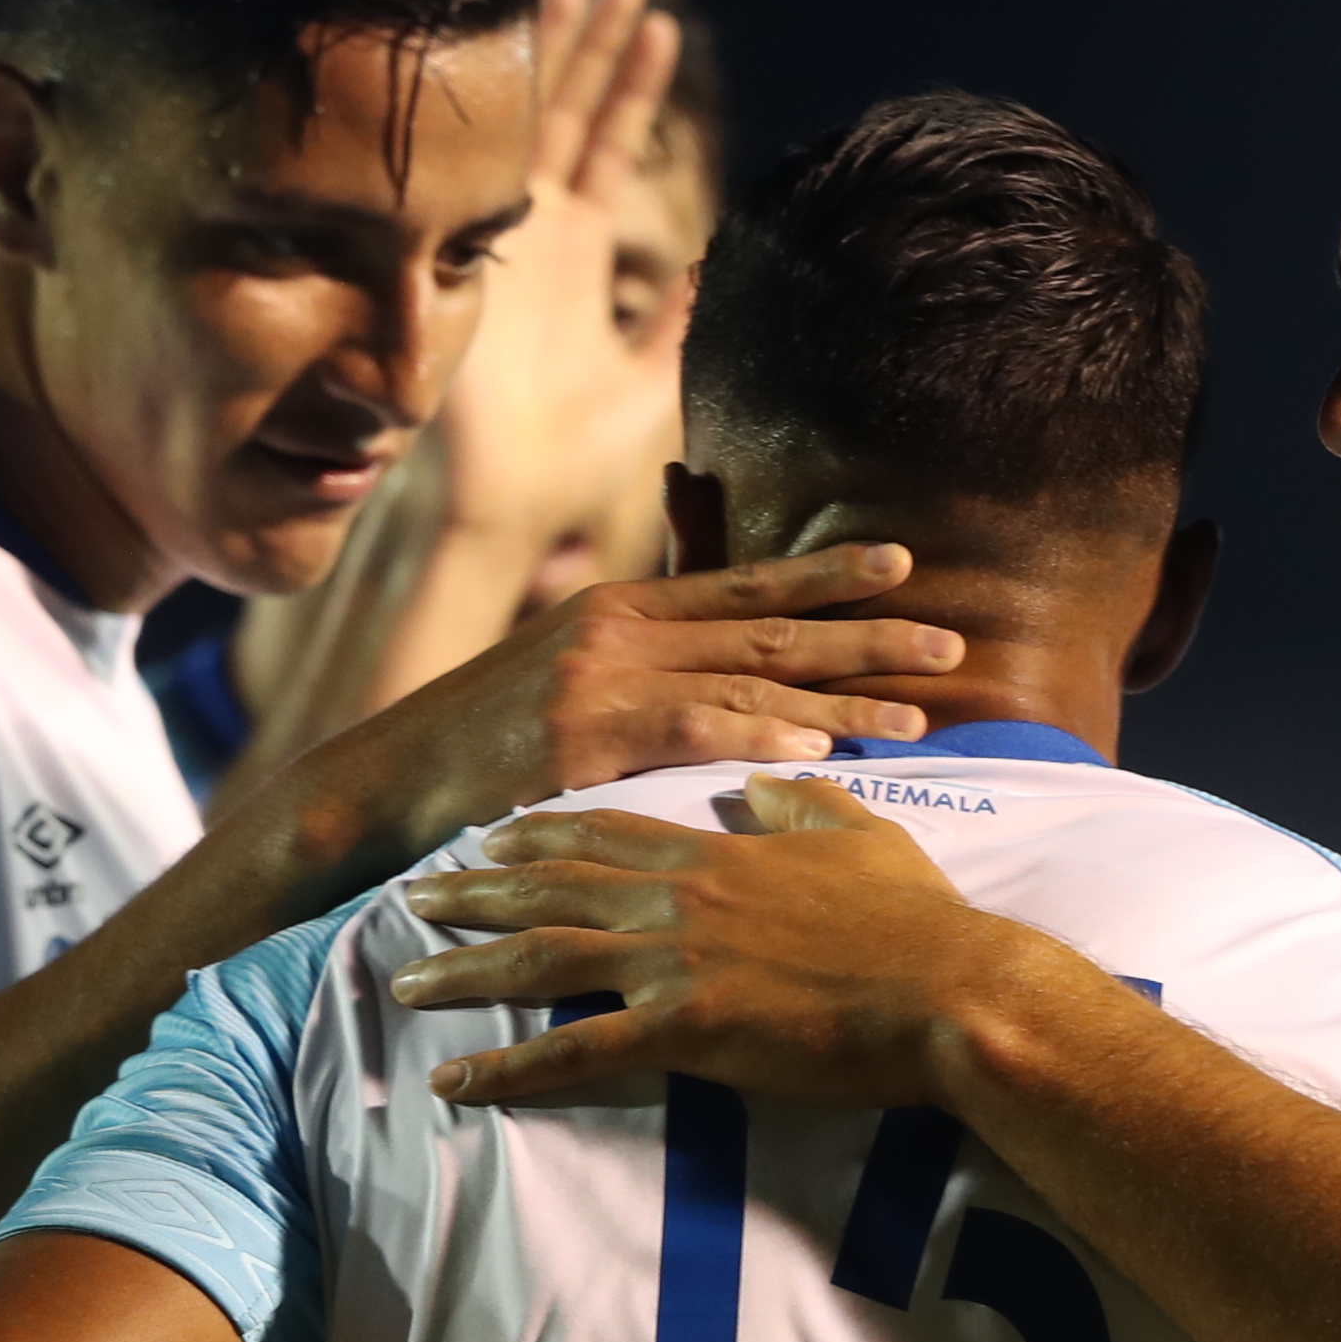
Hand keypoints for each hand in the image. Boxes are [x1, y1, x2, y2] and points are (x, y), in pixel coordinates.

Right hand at [268, 552, 960, 894]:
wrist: (387, 780)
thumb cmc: (486, 741)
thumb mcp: (565, 674)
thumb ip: (647, 657)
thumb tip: (725, 658)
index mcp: (622, 607)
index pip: (745, 584)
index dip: (828, 573)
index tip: (904, 561)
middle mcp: (619, 630)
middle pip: (768, 629)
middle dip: (867, 635)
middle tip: (953, 641)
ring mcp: (600, 681)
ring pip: (746, 684)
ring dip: (839, 704)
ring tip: (917, 718)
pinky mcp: (583, 739)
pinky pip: (691, 733)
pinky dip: (759, 739)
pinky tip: (821, 754)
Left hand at [391, 775, 1094, 1113]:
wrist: (949, 989)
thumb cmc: (917, 920)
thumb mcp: (862, 835)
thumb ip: (802, 804)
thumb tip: (761, 781)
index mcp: (714, 854)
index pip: (603, 832)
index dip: (536, 833)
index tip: (486, 837)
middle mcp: (677, 899)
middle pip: (549, 885)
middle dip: (471, 891)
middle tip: (410, 896)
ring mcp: (675, 961)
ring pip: (542, 956)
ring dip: (465, 969)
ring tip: (405, 981)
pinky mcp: (685, 1028)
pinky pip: (575, 1051)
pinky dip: (508, 1068)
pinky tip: (456, 1084)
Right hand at [429, 0, 700, 585]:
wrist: (507, 500)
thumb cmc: (572, 461)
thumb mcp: (650, 380)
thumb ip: (683, 321)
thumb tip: (725, 265)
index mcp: (576, 257)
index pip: (610, 147)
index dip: (632, 87)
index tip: (657, 22)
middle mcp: (534, 232)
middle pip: (567, 114)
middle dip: (590, 45)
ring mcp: (498, 233)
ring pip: (532, 118)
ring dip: (556, 51)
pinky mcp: (472, 248)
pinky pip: (498, 157)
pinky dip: (512, 98)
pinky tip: (522, 37)